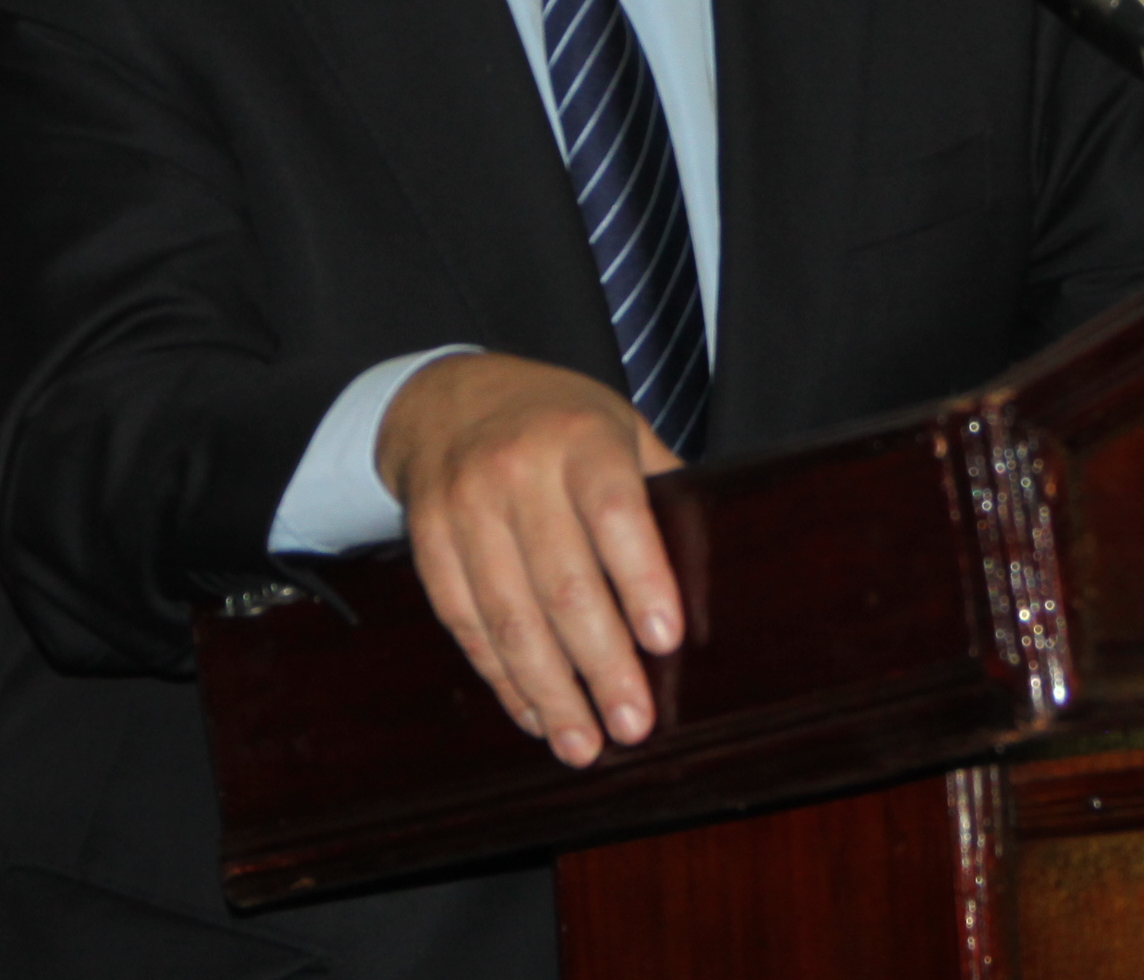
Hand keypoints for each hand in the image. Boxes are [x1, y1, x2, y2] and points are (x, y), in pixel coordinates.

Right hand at [375, 352, 684, 767]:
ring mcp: (463, 510)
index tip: (665, 640)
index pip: (613, 512)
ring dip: (549, 691)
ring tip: (583, 745)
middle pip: (562, 583)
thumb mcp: (618, 426)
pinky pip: (466, 624)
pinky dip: (502, 678)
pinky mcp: (427, 545)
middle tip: (632, 724)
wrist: (445, 399)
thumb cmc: (556, 420)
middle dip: (600, 665)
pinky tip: (534, 713)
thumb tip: (716, 566)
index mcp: (578, 439)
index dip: (640, 578)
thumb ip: (663, 487)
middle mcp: (516, 473)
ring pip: (509, 617)